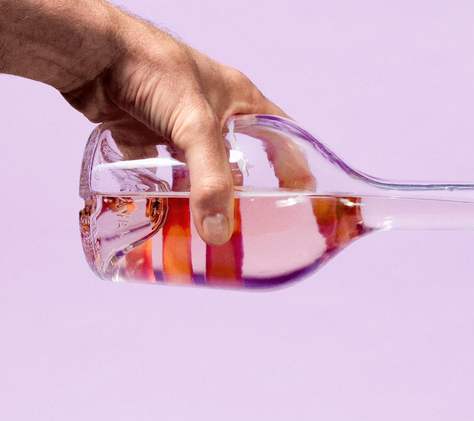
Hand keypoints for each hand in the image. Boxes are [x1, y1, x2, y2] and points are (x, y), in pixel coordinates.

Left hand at [1, 1, 286, 243]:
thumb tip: (218, 234)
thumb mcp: (195, 126)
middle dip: (246, 191)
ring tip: (212, 226)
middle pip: (241, 158)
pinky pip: (162, 169)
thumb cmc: (152, 70)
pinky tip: (168, 210)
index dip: (296, 165)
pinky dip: (166, 189)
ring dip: (204, 194)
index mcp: (239, 99)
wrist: (89, 52)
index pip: (282, 134)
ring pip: (200, 167)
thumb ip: (210, 182)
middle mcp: (213, 111)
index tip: (304, 199)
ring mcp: (177, 122)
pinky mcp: (145, 131)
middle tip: (255, 225)